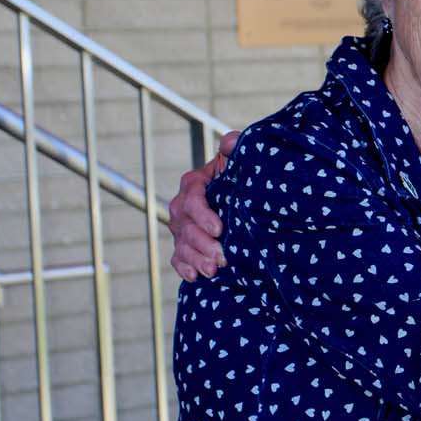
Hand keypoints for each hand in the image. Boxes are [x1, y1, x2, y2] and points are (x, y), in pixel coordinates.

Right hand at [169, 131, 239, 281]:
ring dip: (196, 259)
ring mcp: (182, 228)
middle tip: (222, 257)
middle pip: (185, 227)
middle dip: (202, 244)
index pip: (192, 199)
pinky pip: (178, 258)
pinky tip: (195, 277)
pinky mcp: (185, 245)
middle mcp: (183, 206)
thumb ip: (234, 147)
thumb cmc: (241, 173)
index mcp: (194, 183)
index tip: (220, 229)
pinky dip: (184, 268)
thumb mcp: (239, 158)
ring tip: (213, 270)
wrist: (242, 193)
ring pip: (182, 245)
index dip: (203, 215)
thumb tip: (229, 143)